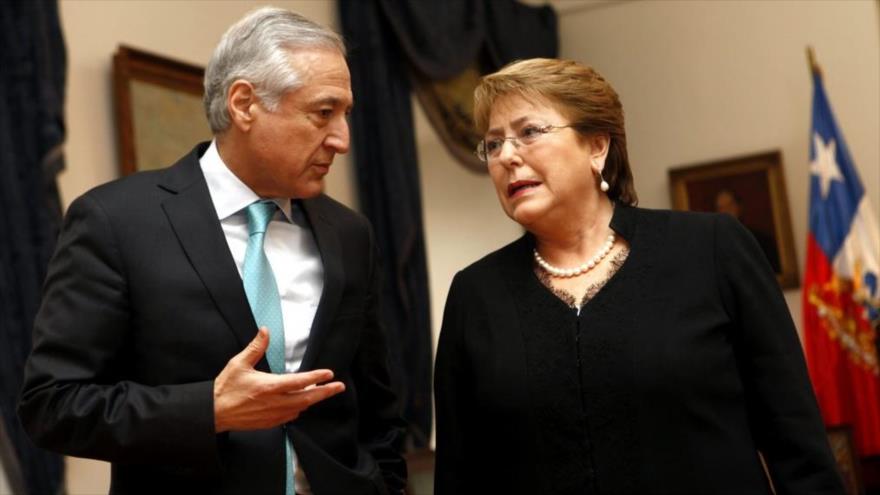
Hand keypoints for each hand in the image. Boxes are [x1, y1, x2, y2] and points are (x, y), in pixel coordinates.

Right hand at [213, 327, 344, 432]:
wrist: (213, 413)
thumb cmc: (225, 388)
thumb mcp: (239, 364)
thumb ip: (255, 347)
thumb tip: (265, 331)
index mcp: (269, 386)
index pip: (300, 382)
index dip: (317, 377)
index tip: (330, 374)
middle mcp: (275, 402)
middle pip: (307, 398)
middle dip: (326, 392)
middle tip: (339, 387)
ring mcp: (273, 415)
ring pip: (301, 408)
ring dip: (313, 400)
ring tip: (323, 392)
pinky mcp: (269, 423)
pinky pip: (290, 417)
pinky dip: (299, 409)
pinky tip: (301, 404)